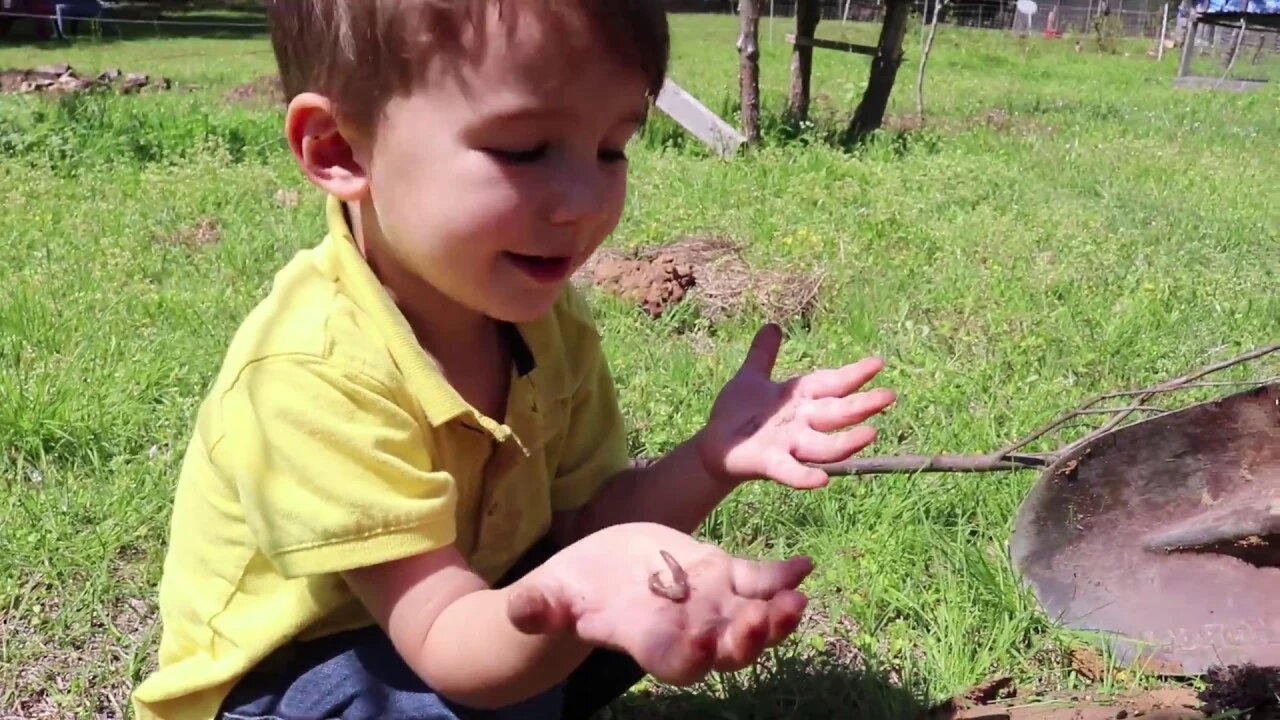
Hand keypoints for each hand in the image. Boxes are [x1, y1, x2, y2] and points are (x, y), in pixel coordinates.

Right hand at [503, 522, 811, 685]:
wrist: (598, 574)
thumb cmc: (570, 591)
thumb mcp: (551, 595)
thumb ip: (540, 605)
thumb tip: (517, 609)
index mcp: (645, 638)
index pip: (672, 661)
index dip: (687, 658)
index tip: (700, 648)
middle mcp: (686, 629)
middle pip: (725, 649)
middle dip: (746, 641)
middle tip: (761, 624)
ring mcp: (710, 604)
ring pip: (752, 619)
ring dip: (776, 616)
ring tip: (795, 602)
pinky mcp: (722, 574)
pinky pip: (759, 581)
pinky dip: (781, 578)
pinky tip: (803, 567)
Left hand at [697, 323, 896, 489]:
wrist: (715, 445)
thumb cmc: (739, 413)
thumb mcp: (751, 378)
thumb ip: (763, 354)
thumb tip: (772, 326)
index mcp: (800, 399)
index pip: (832, 384)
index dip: (854, 374)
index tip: (878, 362)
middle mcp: (802, 423)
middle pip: (837, 414)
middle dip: (863, 405)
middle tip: (889, 395)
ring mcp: (789, 445)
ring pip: (825, 446)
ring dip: (848, 442)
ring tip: (871, 433)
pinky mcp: (770, 463)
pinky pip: (791, 472)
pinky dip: (804, 476)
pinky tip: (822, 480)